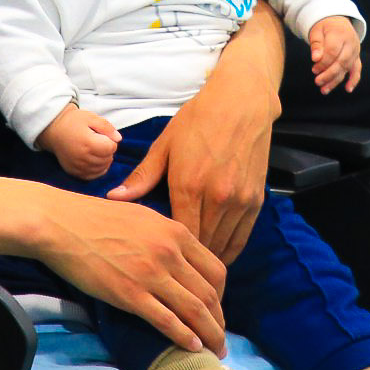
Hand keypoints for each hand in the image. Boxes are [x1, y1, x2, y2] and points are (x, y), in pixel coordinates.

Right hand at [35, 189, 227, 354]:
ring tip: (215, 350)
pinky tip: (192, 348)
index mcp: (176, 232)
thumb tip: (180, 257)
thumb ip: (166, 237)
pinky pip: (167, 321)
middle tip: (220, 337)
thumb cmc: (96, 219)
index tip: (217, 309)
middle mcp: (170, 253)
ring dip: (209, 334)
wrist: (61, 224)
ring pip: (194, 310)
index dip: (221, 295)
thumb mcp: (143, 216)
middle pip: (210, 294)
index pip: (216, 269)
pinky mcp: (130, 295)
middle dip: (219, 320)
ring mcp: (151, 275)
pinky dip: (184, 337)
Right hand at [37, 105, 122, 179]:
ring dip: (103, 160)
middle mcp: (83, 158)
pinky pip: (92, 176)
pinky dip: (97, 169)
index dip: (110, 140)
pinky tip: (93, 160)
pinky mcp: (74, 172)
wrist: (54, 130)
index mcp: (88, 143)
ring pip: (102, 168)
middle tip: (98, 141)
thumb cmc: (73, 122)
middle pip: (108, 159)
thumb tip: (118, 139)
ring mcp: (78, 167)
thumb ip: (107, 127)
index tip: (101, 135)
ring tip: (95, 149)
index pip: (111, 148)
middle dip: (107, 150)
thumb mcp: (91, 117)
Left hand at [110, 10, 278, 262]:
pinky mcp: (256, 200)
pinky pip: (242, 238)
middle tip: (173, 268)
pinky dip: (229, 251)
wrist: (242, 101)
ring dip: (208, 258)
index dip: (167, 252)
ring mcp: (240, 201)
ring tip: (192, 267)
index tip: (156, 257)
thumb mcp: (165, 145)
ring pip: (222, 247)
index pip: (177, 236)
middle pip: (200, 247)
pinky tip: (216, 255)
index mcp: (188, 185)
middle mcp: (217, 198)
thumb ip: (142, 177)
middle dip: (187, 260)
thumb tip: (114, 198)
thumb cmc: (199, 120)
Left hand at [308, 16, 362, 92]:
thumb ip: (316, 44)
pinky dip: (354, 80)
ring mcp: (355, 51)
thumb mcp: (317, 31)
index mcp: (340, 34)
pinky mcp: (356, 57)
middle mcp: (351, 43)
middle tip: (317, 82)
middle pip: (341, 62)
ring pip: (347, 68)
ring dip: (336, 80)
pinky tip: (348, 89)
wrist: (338, 20)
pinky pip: (357, 69)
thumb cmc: (325, 26)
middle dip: (329, 74)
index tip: (314, 69)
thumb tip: (316, 58)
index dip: (323, 63)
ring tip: (324, 90)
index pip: (332, 52)